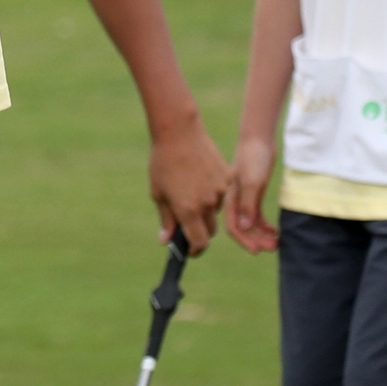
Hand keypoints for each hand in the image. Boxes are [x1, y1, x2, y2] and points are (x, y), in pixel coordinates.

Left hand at [148, 121, 230, 254]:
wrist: (179, 133)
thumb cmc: (163, 163)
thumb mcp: (158, 193)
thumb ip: (166, 219)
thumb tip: (166, 240)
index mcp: (189, 210)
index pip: (199, 242)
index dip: (195, 250)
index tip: (190, 251)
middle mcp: (208, 204)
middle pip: (210, 229)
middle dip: (200, 230)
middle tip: (186, 222)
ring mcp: (221, 191)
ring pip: (216, 211)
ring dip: (206, 210)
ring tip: (190, 191)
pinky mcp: (228, 179)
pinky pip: (222, 195)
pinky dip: (212, 194)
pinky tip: (199, 178)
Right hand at [224, 136, 279, 254]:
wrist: (258, 140)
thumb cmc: (253, 158)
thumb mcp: (252, 182)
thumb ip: (247, 204)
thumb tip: (245, 227)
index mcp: (231, 200)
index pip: (235, 227)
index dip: (245, 240)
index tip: (258, 251)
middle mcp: (235, 202)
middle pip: (244, 228)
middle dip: (256, 240)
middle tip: (273, 248)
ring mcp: (244, 199)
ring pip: (251, 224)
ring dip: (262, 235)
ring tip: (277, 243)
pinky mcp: (253, 194)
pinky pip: (257, 216)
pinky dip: (265, 225)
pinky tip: (275, 232)